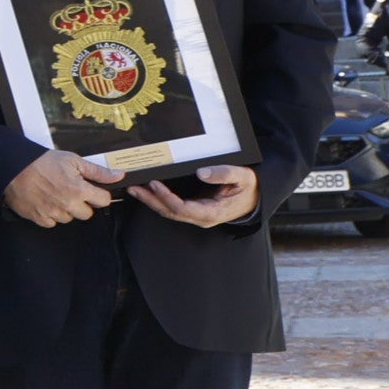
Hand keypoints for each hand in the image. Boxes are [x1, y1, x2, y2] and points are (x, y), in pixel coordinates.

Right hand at [3, 148, 124, 225]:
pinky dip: (50, 215)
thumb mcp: (73, 160)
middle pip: (87, 214)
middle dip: (82, 204)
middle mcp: (68, 205)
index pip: (104, 201)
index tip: (91, 190)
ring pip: (69, 218)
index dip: (99, 194)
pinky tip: (45, 202)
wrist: (13, 168)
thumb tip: (119, 175)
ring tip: (55, 195)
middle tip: (71, 191)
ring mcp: (53, 213)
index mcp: (79, 190)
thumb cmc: (41, 162)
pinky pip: (52, 222)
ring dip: (66, 210)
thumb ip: (98, 171)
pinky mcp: (39, 218)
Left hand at [128, 162, 257, 227]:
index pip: (183, 208)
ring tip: (134, 188)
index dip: (166, 197)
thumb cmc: (249, 187)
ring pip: (168, 211)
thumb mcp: (243, 177)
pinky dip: (158, 198)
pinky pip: (172, 206)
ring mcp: (196, 214)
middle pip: (170, 212)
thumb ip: (225, 174)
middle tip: (133, 187)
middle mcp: (201, 217)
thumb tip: (202, 172)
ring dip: (150, 200)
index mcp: (212, 212)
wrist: (255, 196)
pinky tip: (147, 190)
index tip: (154, 184)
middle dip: (150, 200)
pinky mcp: (193, 208)